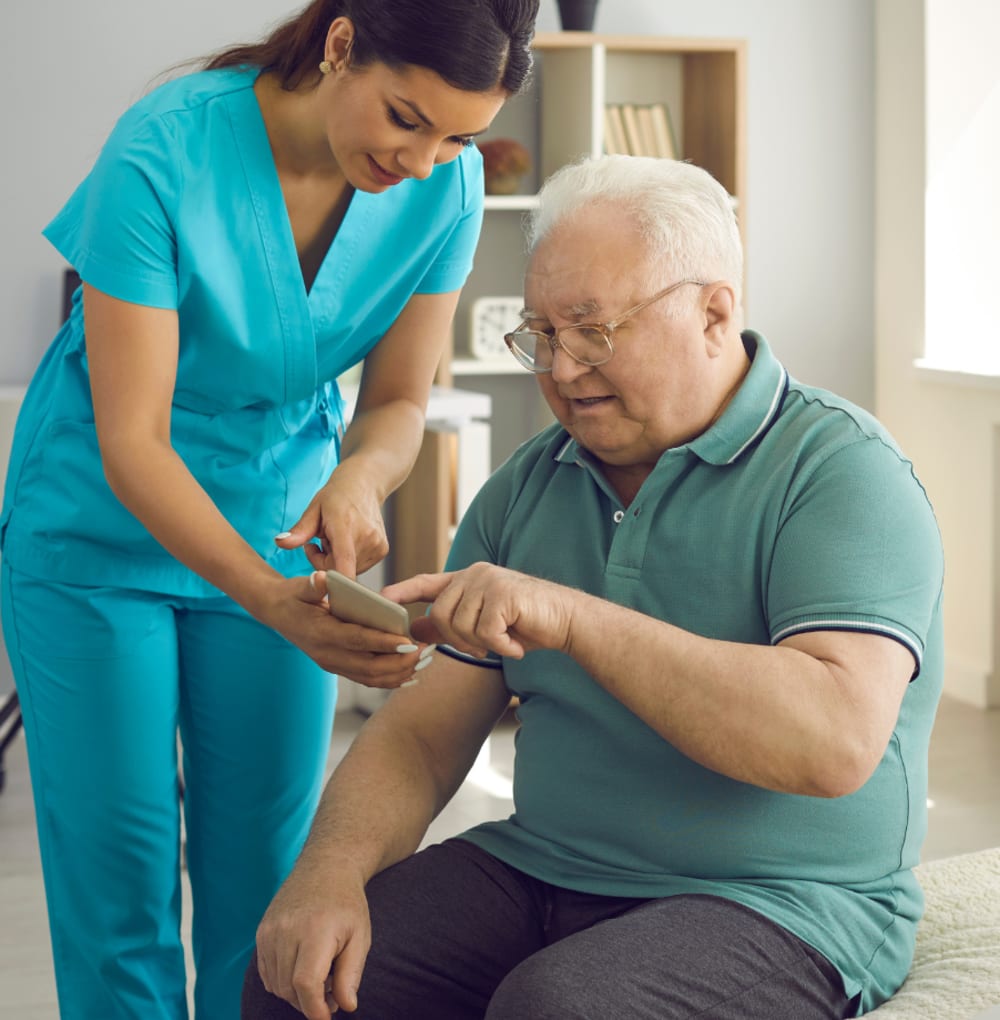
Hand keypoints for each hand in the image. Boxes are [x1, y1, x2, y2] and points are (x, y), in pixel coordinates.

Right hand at [255, 860, 370, 1018]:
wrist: (325, 867)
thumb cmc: (347, 904)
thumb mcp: (360, 936)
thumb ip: (351, 974)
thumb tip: (346, 1007)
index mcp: (315, 930)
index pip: (306, 983)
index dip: (315, 1009)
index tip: (327, 1018)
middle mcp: (287, 930)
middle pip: (289, 988)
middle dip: (310, 1002)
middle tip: (333, 991)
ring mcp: (270, 930)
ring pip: (276, 984)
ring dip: (296, 993)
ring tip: (321, 975)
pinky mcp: (261, 932)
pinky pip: (267, 973)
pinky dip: (282, 981)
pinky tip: (303, 967)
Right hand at [261, 572, 427, 687]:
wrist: (277, 613)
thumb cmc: (295, 596)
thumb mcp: (300, 587)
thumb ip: (313, 586)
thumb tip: (321, 579)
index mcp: (321, 634)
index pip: (358, 640)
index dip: (383, 642)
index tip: (409, 642)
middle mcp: (328, 655)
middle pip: (369, 666)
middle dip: (399, 662)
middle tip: (424, 653)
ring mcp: (333, 664)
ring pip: (371, 678)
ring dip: (399, 673)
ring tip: (424, 662)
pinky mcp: (339, 668)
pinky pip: (367, 679)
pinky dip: (390, 680)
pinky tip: (410, 674)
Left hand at [275, 472, 388, 578]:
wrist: (363, 485)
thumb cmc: (335, 497)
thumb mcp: (313, 510)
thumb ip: (299, 531)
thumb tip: (279, 542)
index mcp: (345, 527)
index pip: (344, 562)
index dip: (334, 581)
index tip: (323, 584)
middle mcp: (367, 537)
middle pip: (338, 570)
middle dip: (324, 562)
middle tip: (321, 541)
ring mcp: (377, 545)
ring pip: (348, 570)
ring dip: (337, 561)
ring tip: (336, 539)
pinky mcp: (382, 550)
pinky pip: (359, 566)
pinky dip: (349, 559)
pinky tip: (348, 541)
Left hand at [383, 563, 574, 659]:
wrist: (567, 621)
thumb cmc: (526, 624)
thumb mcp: (483, 626)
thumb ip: (450, 624)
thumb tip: (415, 626)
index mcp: (468, 579)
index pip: (427, 582)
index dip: (403, 591)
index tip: (380, 599)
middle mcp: (475, 574)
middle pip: (441, 614)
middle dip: (459, 640)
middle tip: (485, 648)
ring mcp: (489, 581)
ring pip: (461, 625)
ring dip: (483, 644)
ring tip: (505, 642)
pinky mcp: (504, 594)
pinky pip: (484, 631)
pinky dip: (500, 645)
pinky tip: (516, 644)